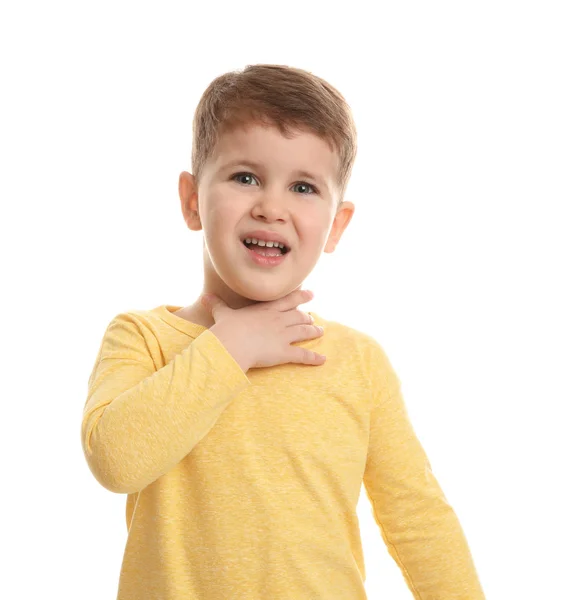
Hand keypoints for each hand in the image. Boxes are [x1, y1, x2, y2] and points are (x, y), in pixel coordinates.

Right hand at [201, 289, 325, 370]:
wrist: (232, 344)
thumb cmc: (227, 329)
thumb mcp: (222, 314)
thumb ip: (216, 305)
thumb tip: (205, 297)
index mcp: (266, 309)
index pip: (288, 300)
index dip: (301, 297)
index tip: (311, 294)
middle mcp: (278, 320)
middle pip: (299, 316)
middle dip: (307, 317)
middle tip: (313, 318)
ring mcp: (283, 335)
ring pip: (304, 332)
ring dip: (314, 332)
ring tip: (321, 331)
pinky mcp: (284, 352)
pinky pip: (303, 355)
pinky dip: (314, 357)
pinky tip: (322, 359)